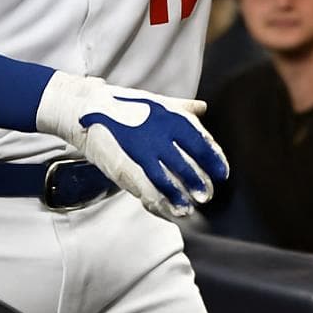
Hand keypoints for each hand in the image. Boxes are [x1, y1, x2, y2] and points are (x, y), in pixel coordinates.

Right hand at [36, 71, 228, 222]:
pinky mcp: (126, 167)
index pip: (201, 141)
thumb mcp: (157, 102)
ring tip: (191, 207)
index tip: (223, 173)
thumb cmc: (125, 106)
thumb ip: (182, 107)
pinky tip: (171, 210)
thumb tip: (203, 107)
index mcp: (172, 118)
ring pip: (169, 180)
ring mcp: (143, 152)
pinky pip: (147, 188)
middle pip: (189, 163)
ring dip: (182, 196)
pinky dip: (161, 202)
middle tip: (208, 195)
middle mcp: (161, 135)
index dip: (214, 159)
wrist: (89, 110)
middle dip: (200, 182)